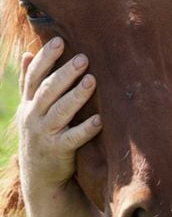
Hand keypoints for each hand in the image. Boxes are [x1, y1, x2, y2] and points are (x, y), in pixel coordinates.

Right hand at [17, 37, 101, 191]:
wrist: (40, 176)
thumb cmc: (41, 134)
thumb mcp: (30, 109)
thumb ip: (30, 83)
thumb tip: (28, 53)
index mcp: (29, 103)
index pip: (35, 76)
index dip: (45, 58)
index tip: (59, 40)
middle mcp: (33, 116)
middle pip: (48, 90)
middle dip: (65, 73)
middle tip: (83, 58)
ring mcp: (45, 134)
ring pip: (60, 111)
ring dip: (76, 96)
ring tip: (92, 80)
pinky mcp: (58, 151)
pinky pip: (73, 138)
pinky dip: (85, 129)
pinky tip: (99, 121)